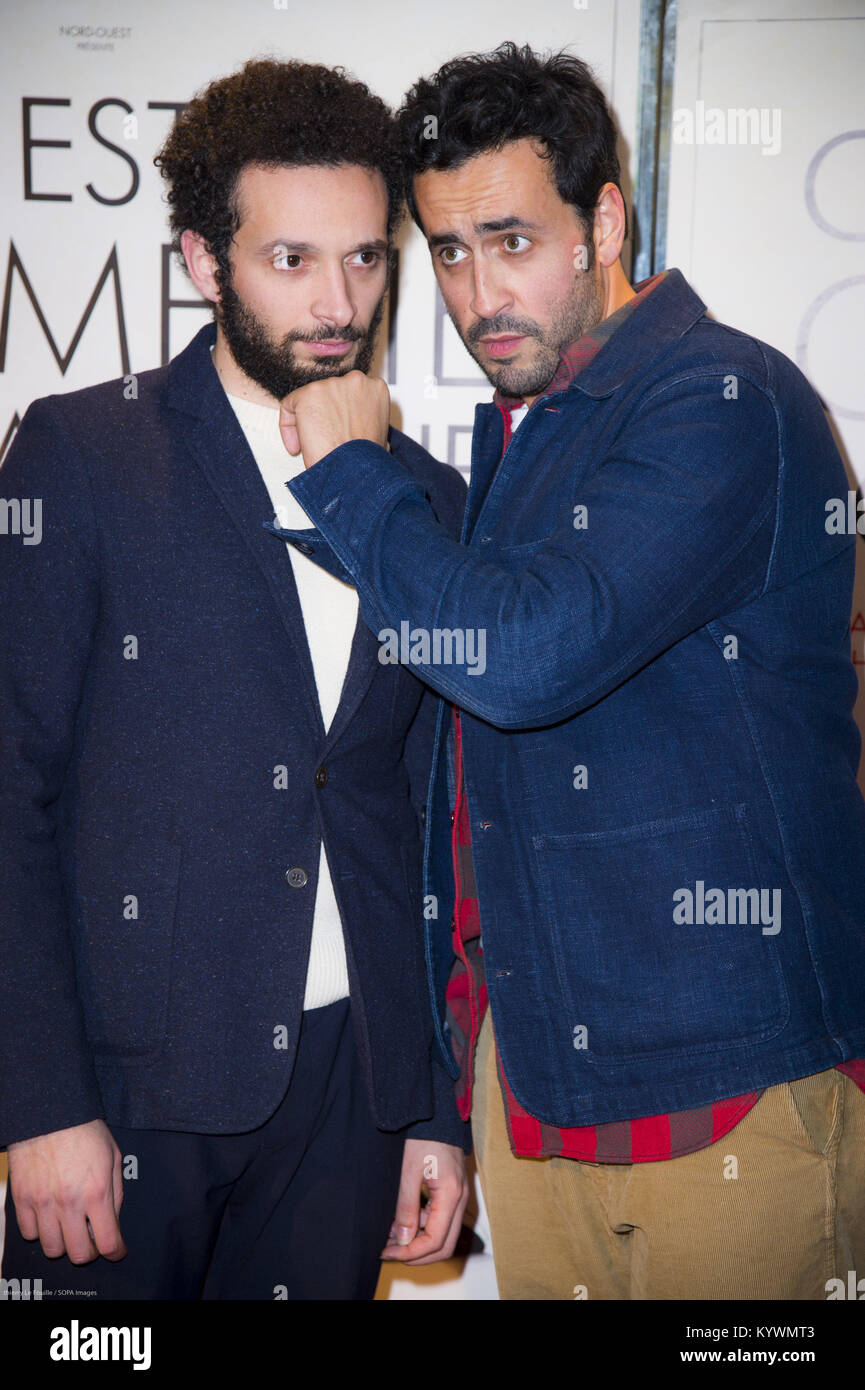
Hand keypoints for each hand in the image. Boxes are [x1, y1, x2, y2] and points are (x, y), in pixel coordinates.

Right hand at [7, 1119, 126, 1263]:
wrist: (50, 1112)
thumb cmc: (85, 1131)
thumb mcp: (113, 1157)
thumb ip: (115, 1193)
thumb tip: (112, 1221)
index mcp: (97, 1192)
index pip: (108, 1242)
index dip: (115, 1252)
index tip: (116, 1251)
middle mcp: (69, 1202)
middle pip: (78, 1254)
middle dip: (89, 1252)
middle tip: (91, 1240)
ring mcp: (43, 1203)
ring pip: (51, 1248)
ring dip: (63, 1242)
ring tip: (68, 1227)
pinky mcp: (22, 1198)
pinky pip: (29, 1233)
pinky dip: (40, 1230)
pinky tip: (49, 1216)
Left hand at [279, 370, 389, 467]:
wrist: (354, 473)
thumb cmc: (366, 461)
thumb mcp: (378, 434)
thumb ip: (365, 419)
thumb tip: (356, 424)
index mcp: (376, 389)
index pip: (350, 393)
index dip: (340, 415)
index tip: (337, 432)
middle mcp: (356, 381)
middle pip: (329, 393)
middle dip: (324, 416)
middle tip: (324, 440)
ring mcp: (332, 385)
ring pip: (309, 399)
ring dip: (308, 423)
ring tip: (314, 446)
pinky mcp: (310, 393)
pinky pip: (289, 405)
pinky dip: (288, 426)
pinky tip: (298, 445)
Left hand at [381, 1138, 469, 1265]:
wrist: (438, 1114)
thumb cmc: (424, 1137)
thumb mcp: (408, 1171)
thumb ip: (406, 1207)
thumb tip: (402, 1240)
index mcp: (451, 1196)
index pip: (435, 1241)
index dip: (410, 1253)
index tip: (388, 1252)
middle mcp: (460, 1200)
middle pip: (443, 1246)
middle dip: (416, 1255)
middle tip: (390, 1252)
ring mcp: (458, 1197)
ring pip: (442, 1235)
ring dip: (418, 1243)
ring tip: (391, 1236)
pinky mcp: (452, 1193)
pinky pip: (440, 1220)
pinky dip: (421, 1228)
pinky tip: (402, 1221)